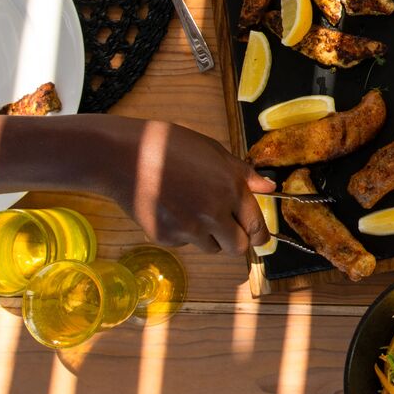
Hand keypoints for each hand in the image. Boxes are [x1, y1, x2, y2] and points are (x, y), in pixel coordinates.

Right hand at [94, 118, 275, 253]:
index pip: (256, 226)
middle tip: (229, 229)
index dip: (259, 235)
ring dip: (210, 236)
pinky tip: (171, 209)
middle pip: (238, 247)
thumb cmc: (170, 145)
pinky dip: (183, 232)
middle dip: (237, 240)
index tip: (257, 236)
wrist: (123, 157)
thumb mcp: (213, 151)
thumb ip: (243, 174)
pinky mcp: (166, 237)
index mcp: (230, 189)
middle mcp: (213, 213)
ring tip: (194, 210)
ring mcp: (189, 229)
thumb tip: (269, 188)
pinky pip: (185, 243)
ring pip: (212, 247)